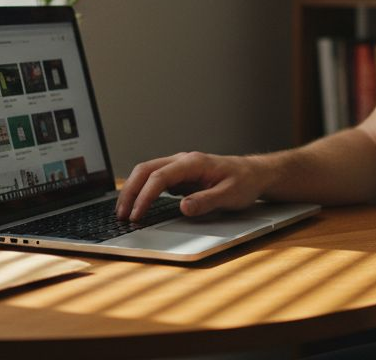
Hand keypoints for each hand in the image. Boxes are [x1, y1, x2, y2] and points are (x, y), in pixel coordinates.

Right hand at [116, 151, 266, 221]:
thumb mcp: (230, 195)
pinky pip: (154, 180)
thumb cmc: (244, 182)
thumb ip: (206, 201)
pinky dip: (141, 191)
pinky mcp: (179, 176)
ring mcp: (179, 167)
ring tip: (123, 212)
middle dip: (130, 191)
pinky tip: (137, 205)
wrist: (253, 174)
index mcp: (193, 163)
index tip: (137, 215)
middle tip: (121, 214)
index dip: (145, 196)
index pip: (160, 177)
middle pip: (145, 170)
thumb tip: (183, 207)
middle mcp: (182, 161)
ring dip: (132, 190)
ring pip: (146, 173)